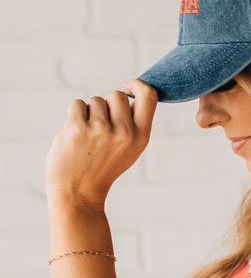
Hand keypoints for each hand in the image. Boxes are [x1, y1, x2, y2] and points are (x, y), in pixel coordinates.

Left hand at [45, 78, 157, 209]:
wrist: (78, 192)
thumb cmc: (103, 167)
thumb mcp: (129, 150)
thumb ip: (133, 124)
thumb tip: (130, 95)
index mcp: (141, 138)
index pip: (149, 96)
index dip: (138, 85)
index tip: (128, 88)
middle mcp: (124, 133)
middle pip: (117, 95)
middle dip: (107, 105)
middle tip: (101, 128)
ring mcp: (100, 130)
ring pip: (96, 100)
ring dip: (90, 113)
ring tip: (88, 137)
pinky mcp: (77, 128)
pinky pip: (78, 104)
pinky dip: (75, 116)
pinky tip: (76, 135)